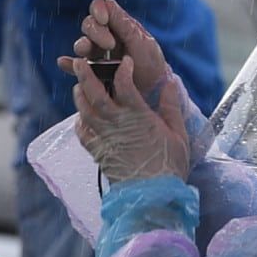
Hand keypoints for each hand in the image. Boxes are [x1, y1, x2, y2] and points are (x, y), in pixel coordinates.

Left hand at [67, 40, 195, 181]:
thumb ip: (171, 106)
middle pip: (94, 94)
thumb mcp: (178, 134)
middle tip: (80, 61)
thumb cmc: (170, 165)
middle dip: (85, 74)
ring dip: (79, 95)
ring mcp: (104, 138)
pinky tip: (82, 116)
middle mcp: (116, 124)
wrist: (152, 196)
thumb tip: (169, 81)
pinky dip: (79, 121)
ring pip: (84, 111)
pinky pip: (82, 133)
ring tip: (78, 85)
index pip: (123, 83)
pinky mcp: (97, 153)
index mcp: (138, 116)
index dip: (122, 68)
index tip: (124, 60)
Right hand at [75, 0, 175, 102]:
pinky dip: (68, 64)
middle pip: (88, 25)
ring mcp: (96, 55)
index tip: (105, 20)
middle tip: (110, 45)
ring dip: (83, 47)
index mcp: (117, 25)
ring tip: (89, 55)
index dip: (98, 10)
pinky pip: (74, 66)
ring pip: (81, 44)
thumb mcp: (141, 41)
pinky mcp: (90, 72)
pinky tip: (64, 63)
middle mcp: (104, 37)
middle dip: (96, 33)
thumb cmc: (150, 63)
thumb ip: (123, 24)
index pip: (100, 9)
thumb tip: (106, 2)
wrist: (153, 90)